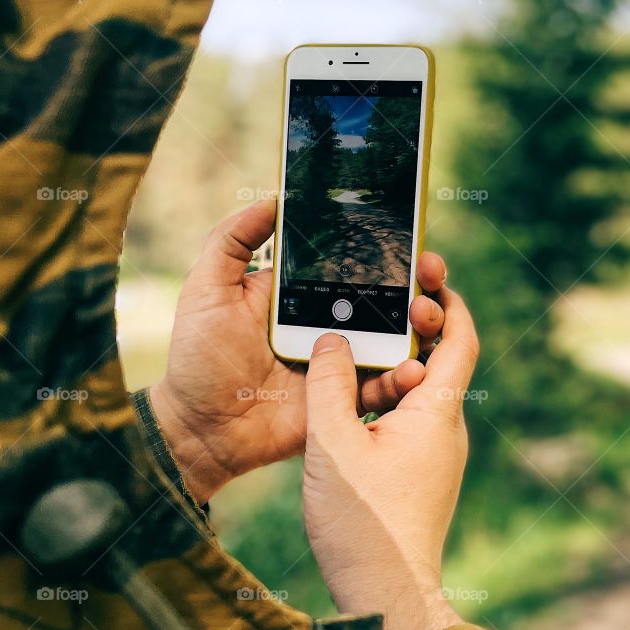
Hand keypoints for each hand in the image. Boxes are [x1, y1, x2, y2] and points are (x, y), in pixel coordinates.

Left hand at [148, 199, 448, 505]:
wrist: (200, 429)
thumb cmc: (199, 358)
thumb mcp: (207, 289)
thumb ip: (232, 241)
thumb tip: (272, 200)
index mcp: (302, 294)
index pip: (351, 265)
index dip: (383, 251)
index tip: (411, 235)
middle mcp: (328, 325)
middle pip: (383, 300)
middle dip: (414, 285)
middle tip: (430, 274)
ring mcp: (340, 363)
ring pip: (393, 341)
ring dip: (418, 327)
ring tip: (427, 315)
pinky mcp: (345, 399)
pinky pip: (382, 386)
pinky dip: (402, 377)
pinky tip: (414, 366)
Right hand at [302, 279, 479, 629]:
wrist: (387, 598)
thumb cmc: (363, 526)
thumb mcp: (333, 447)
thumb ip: (330, 386)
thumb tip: (331, 340)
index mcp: (437, 414)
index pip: (459, 339)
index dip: (448, 300)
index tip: (428, 273)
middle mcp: (447, 430)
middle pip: (439, 360)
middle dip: (415, 325)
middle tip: (385, 296)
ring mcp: (437, 455)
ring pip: (420, 392)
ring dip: (395, 363)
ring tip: (356, 341)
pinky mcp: (421, 476)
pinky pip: (408, 420)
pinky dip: (386, 397)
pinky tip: (350, 398)